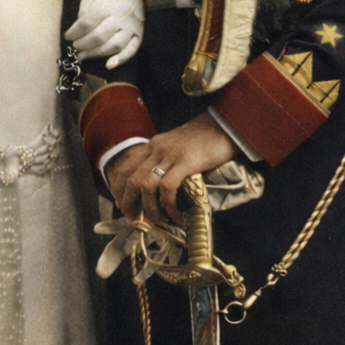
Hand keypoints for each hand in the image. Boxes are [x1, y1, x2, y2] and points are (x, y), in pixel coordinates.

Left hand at [64, 0, 144, 68]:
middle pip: (98, 37)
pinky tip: (108, 65)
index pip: (86, 23)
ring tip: (84, 56)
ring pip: (113, 46)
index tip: (67, 36)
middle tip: (74, 47)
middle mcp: (120, 16)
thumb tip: (79, 26)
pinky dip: (121, 59)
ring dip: (96, 54)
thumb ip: (85, 7)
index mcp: (106, 4)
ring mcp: (131, 26)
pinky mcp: (140, 32)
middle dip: (83, 45)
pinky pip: (132, 49)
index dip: (74, 32)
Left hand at [104, 113, 236, 224]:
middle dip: (129, 204)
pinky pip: (168, 188)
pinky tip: (176, 215)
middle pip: (131, 179)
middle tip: (136, 220)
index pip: (125, 167)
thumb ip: (165, 158)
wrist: (225, 124)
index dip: (119, 189)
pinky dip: (168, 206)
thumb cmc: (205, 138)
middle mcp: (157, 149)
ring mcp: (170, 155)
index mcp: (153, 145)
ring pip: (146, 186)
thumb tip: (159, 183)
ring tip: (159, 221)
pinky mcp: (186, 162)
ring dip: (149, 209)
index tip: (122, 206)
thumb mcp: (177, 144)